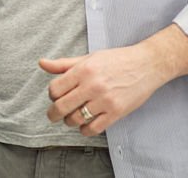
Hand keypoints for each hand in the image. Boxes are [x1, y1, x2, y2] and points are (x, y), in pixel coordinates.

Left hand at [40, 44, 168, 136]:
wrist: (146, 65)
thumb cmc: (116, 60)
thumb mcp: (88, 58)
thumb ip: (64, 64)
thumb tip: (42, 63)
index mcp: (83, 70)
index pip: (55, 89)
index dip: (52, 95)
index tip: (55, 96)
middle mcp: (92, 85)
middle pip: (62, 107)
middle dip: (53, 114)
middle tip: (53, 115)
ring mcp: (105, 100)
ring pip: (76, 119)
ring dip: (69, 121)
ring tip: (72, 118)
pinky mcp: (116, 112)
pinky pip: (94, 128)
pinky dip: (85, 130)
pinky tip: (85, 124)